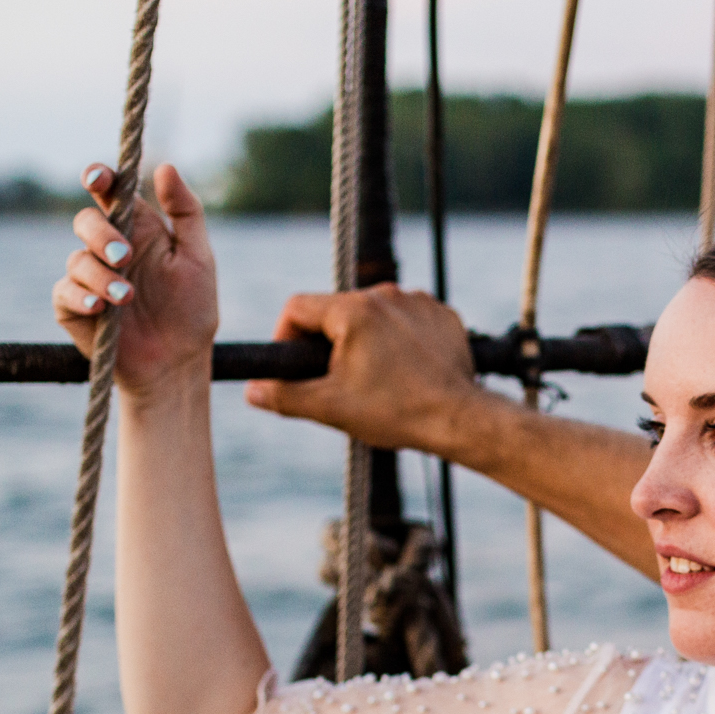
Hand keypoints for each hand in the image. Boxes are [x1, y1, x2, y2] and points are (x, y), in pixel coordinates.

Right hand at [53, 163, 218, 397]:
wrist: (178, 363)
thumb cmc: (191, 310)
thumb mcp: (199, 258)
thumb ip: (186, 212)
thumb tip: (166, 166)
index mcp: (137, 229)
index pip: (109, 193)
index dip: (98, 178)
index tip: (97, 178)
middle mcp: (108, 249)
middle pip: (85, 221)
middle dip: (100, 234)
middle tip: (125, 256)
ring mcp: (88, 278)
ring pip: (76, 259)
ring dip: (101, 276)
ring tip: (128, 297)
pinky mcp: (74, 308)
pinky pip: (64, 293)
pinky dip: (81, 296)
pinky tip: (100, 307)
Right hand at [245, 285, 507, 458]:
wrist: (460, 419)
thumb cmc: (397, 412)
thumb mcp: (331, 407)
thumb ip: (285, 395)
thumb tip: (254, 391)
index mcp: (352, 310)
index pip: (298, 307)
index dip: (286, 335)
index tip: (295, 364)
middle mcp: (385, 294)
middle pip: (337, 310)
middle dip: (329, 342)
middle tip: (336, 379)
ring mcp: (418, 302)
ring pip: (374, 314)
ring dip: (366, 339)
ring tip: (375, 377)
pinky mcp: (443, 315)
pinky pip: (409, 319)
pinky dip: (401, 338)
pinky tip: (405, 368)